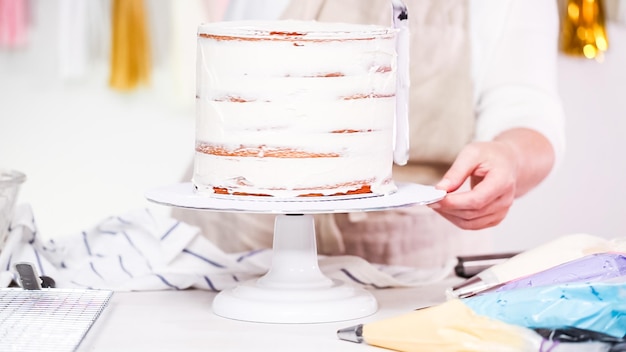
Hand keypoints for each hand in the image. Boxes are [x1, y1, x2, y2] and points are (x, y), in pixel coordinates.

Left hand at [428, 128, 554, 229]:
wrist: (508, 162)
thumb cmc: (490, 155)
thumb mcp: (472, 153)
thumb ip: (456, 172)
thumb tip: (440, 189)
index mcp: (502, 181)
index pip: (477, 200)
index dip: (454, 202)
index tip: (435, 197)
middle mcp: (505, 200)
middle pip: (472, 213)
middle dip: (448, 208)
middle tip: (430, 199)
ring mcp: (501, 211)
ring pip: (470, 223)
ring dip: (450, 215)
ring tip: (436, 203)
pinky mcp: (495, 218)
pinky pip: (473, 225)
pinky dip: (456, 219)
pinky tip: (447, 208)